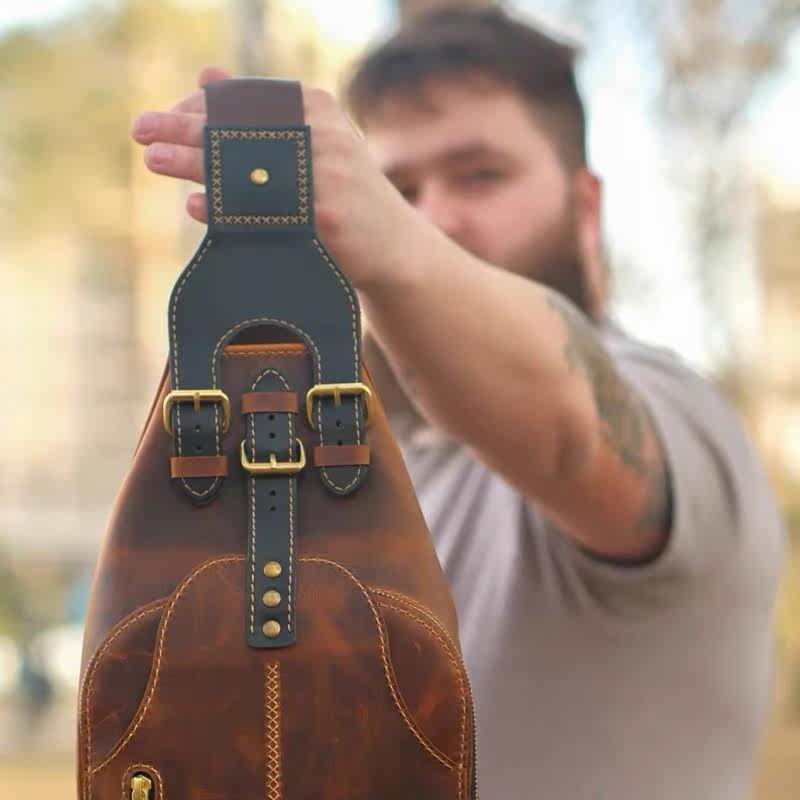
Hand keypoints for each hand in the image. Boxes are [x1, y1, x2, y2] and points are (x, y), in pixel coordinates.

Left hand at [131, 65, 419, 290]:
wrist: (394, 247)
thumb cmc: (345, 194)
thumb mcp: (312, 143)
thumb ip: (261, 112)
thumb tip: (207, 76)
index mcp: (316, 108)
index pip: (243, 99)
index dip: (196, 108)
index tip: (161, 121)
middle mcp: (323, 135)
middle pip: (239, 126)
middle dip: (183, 127)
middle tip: (140, 130)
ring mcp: (326, 176)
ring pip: (245, 166)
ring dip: (193, 161)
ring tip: (152, 158)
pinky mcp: (325, 218)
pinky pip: (262, 212)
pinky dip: (224, 207)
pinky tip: (193, 204)